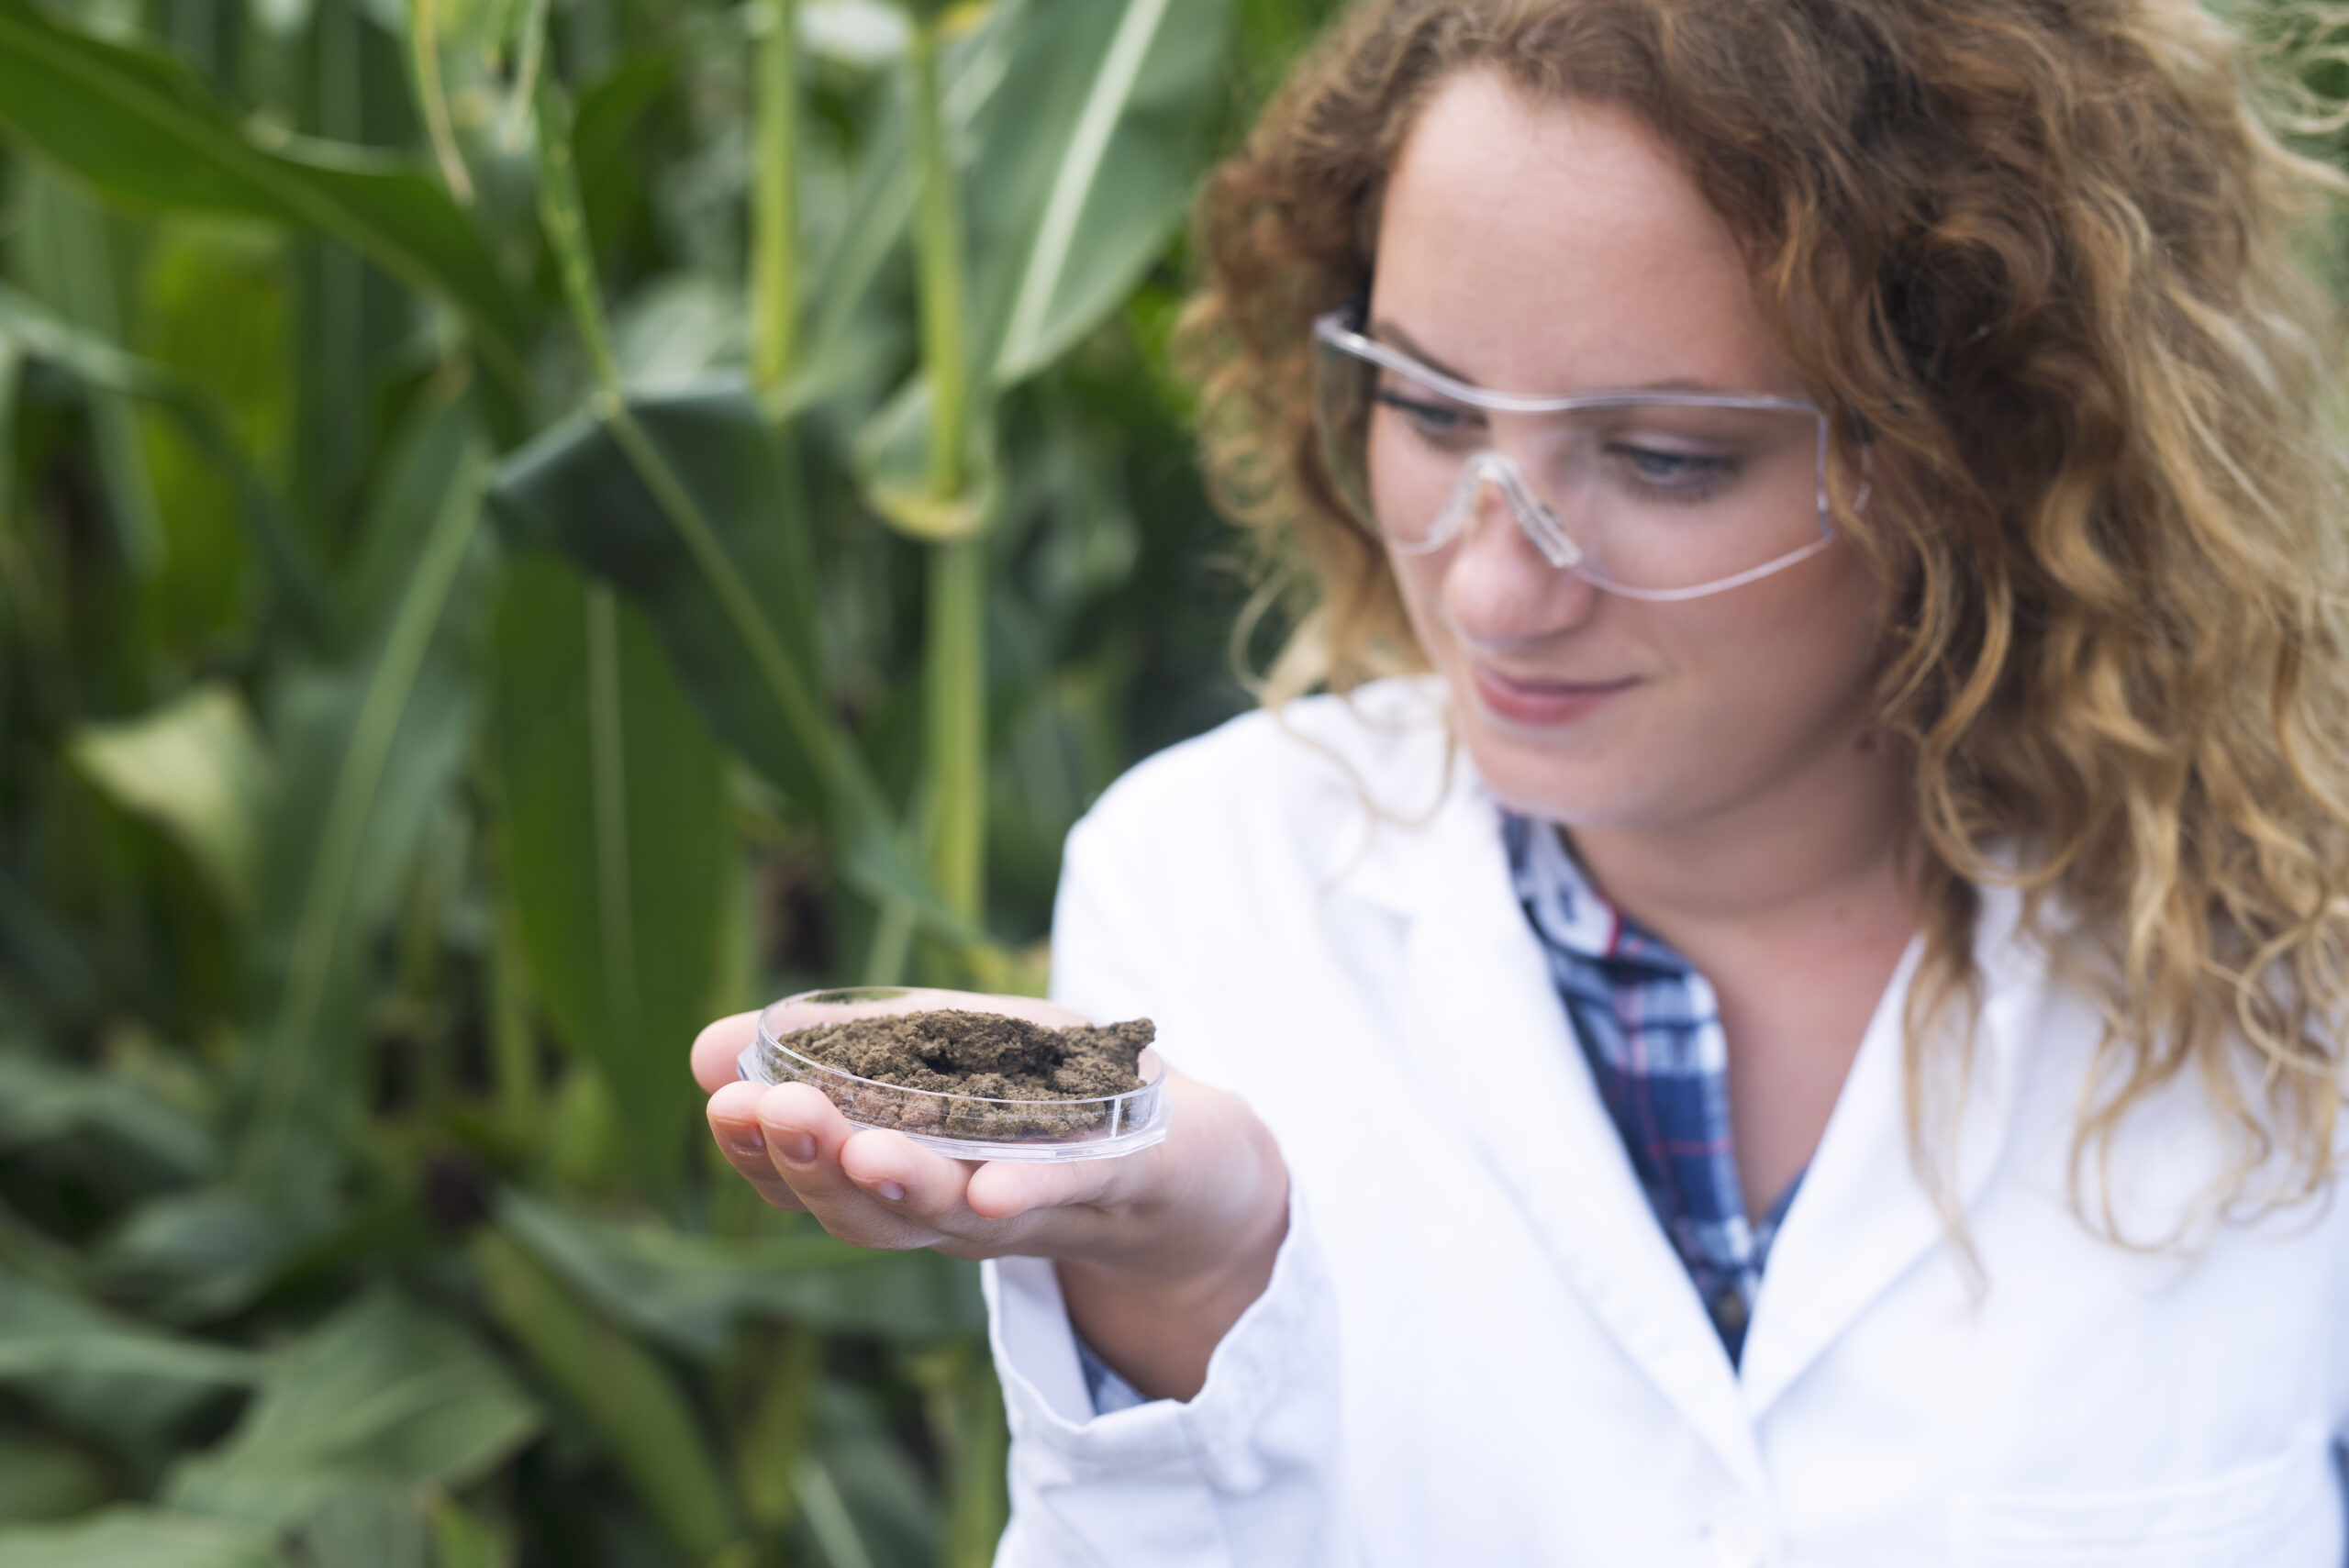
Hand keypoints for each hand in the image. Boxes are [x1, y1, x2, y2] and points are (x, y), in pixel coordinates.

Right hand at [692, 994, 1288, 1399]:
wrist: (1198, 1160)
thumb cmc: (1053, 1098)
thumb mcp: (941, 1050)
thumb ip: (839, 1050)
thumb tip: (702, 1051)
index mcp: (906, 1175)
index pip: (811, 1178)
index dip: (759, 1149)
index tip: (720, 1102)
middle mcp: (959, 1211)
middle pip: (868, 1209)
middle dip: (812, 1163)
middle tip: (764, 1113)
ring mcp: (1040, 1210)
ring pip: (955, 1214)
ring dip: (902, 1185)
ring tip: (859, 1148)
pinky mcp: (1125, 1185)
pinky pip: (1071, 1198)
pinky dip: (1032, 1197)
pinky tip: (992, 1187)